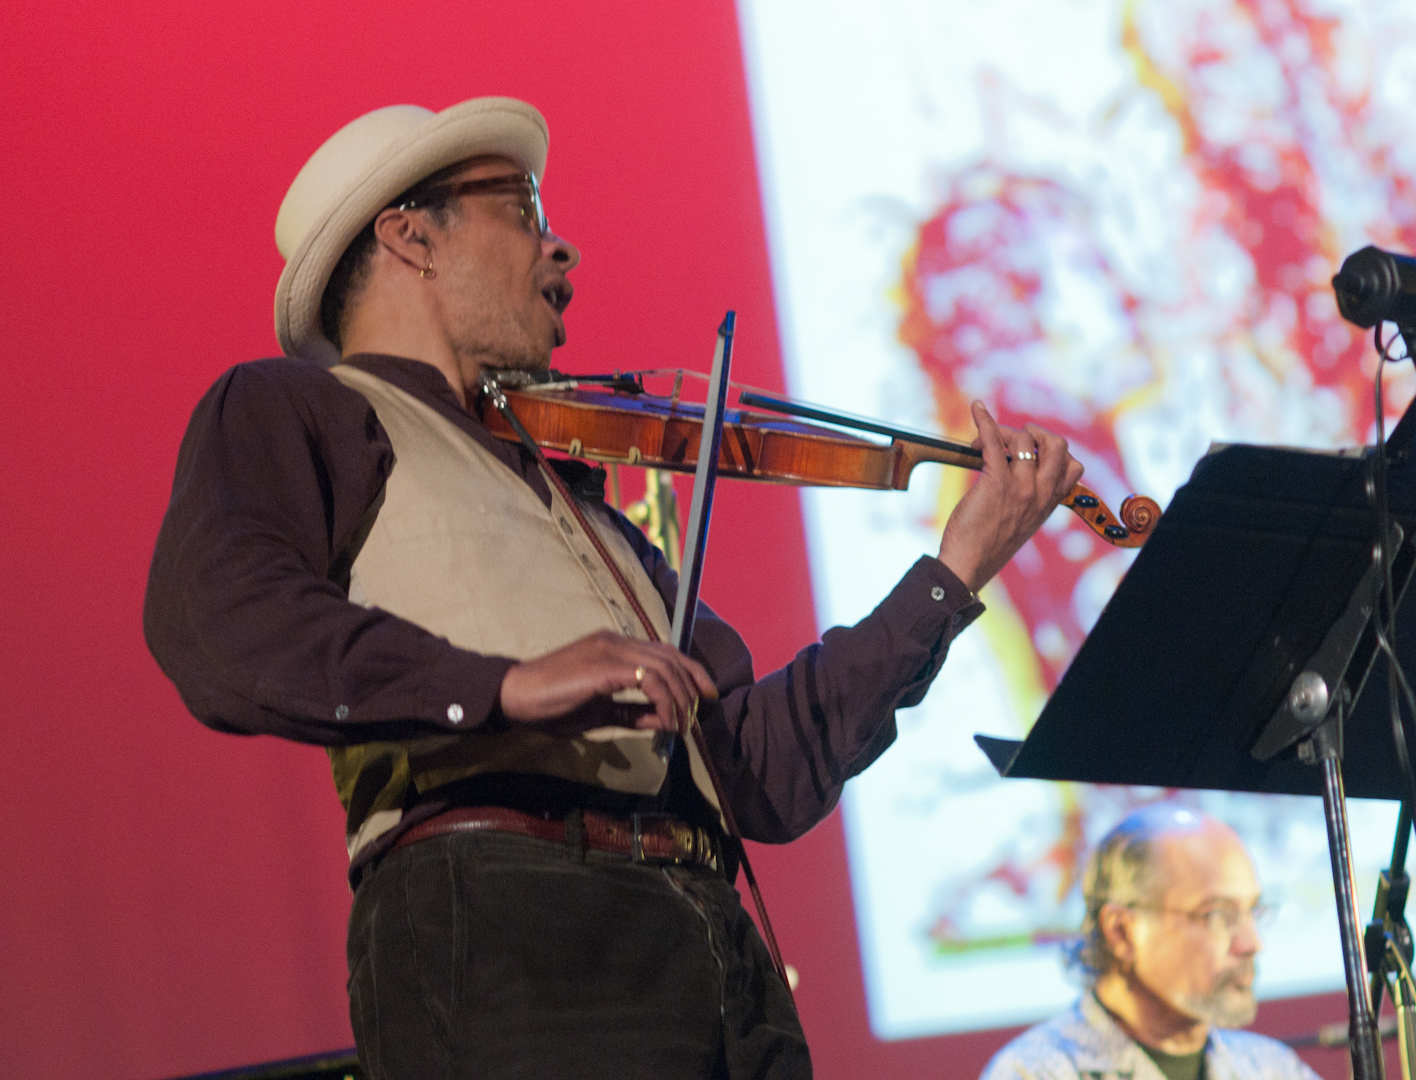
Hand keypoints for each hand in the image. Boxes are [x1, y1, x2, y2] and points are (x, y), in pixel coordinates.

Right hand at [498, 629, 717, 733]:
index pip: (665, 651)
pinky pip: (649, 680)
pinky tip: (665, 723)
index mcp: (615, 645)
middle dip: (693, 685)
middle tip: (696, 717)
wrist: (515, 697)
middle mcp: (616, 640)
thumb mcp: (601, 711)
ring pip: (665, 667)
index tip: (704, 697)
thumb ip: (633, 711)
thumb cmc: (552, 705)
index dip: (691, 671)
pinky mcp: (605, 666)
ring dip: (680, 699)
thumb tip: (664, 720)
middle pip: (671, 656)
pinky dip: (664, 702)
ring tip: (681, 725)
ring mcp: (610, 649)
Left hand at [937, 400, 1083, 592]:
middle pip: (1058, 444)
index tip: (1031, 453)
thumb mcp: (1021, 522)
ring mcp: (1021, 486)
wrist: (969, 564)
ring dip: (1001, 431)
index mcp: (1050, 503)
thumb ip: (1028, 499)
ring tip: (980, 444)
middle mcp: (1041, 492)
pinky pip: (995, 440)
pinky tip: (977, 409)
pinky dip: (984, 420)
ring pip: (1024, 438)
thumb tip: (1015, 468)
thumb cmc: (988, 545)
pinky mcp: (996, 482)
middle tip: (1011, 439)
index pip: (1073, 466)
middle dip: (1035, 433)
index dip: (1054, 452)